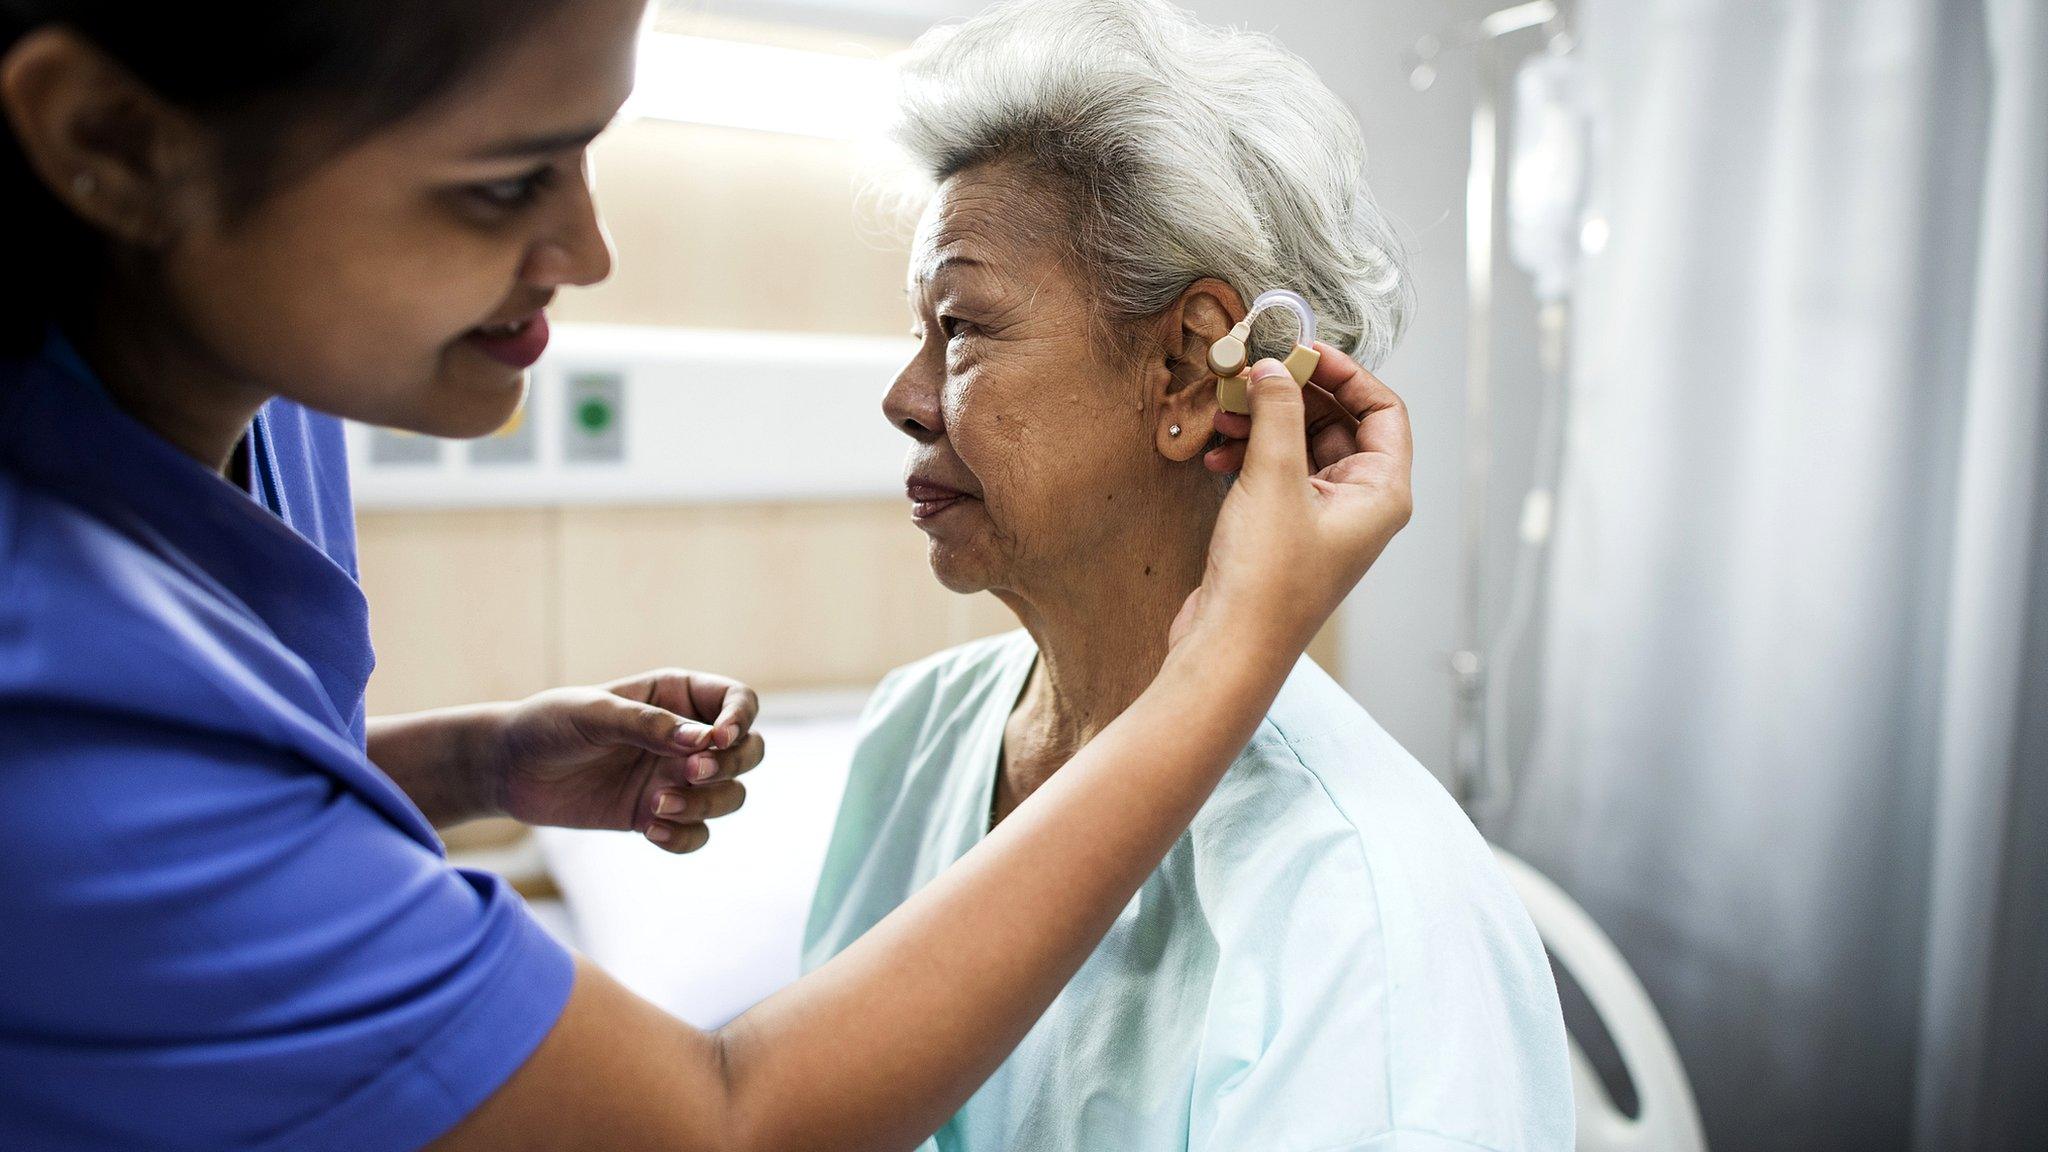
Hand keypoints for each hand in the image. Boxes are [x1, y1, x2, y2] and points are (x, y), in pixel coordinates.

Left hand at [484, 669, 765, 853]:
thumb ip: (648, 725)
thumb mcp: (594, 714)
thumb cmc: (549, 725)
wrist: (508, 769)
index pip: (738, 701)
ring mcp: (674, 778)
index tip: (717, 739)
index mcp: (677, 696)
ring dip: (707, 804)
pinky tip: (652, 832)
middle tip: (690, 774)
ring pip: (730, 796)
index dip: (740, 719)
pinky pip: (697, 834)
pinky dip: (685, 837)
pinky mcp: (656, 815)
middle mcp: (686, 737)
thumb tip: (704, 742)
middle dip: (730, 766)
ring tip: (658, 805)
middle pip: (749, 751)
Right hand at [1170, 342, 1412, 653]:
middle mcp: (1360, 504)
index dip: (1346, 374)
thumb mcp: (1274, 480)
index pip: (1383, 410)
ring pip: (1300, 446)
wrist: (1230, 648)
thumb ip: (1278, 414)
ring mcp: (1322, 518)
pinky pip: (1274, 472)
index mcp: (1382, 493)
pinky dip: (1248, 454)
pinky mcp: (1285, 530)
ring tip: (1227, 411)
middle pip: (1339, 422)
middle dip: (1294, 395)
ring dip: (1264, 423)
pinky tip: (1216, 451)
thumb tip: (1274, 367)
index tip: (1302, 350)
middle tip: (1255, 370)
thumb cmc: (1267, 581)